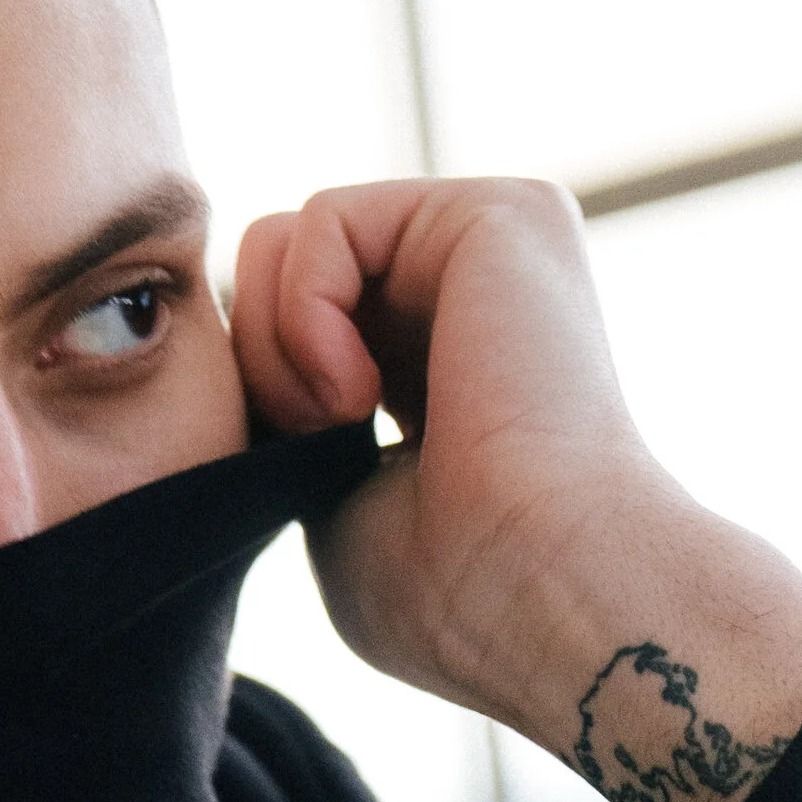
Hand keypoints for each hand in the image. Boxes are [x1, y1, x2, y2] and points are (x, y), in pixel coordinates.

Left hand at [229, 181, 801, 801]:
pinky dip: (303, 311)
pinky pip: (323, 218)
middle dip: (258, 364)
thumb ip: (297, 420)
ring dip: (274, 343)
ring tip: (340, 420)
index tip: (307, 472)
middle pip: (275, 268)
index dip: (261, 396)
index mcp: (442, 358)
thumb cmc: (453, 588)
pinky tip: (360, 391)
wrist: (545, 589)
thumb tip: (256, 371)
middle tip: (316, 440)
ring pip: (285, 239)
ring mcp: (494, 242)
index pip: (291, 325)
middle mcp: (476, 289)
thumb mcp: (337, 500)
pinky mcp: (499, 212)